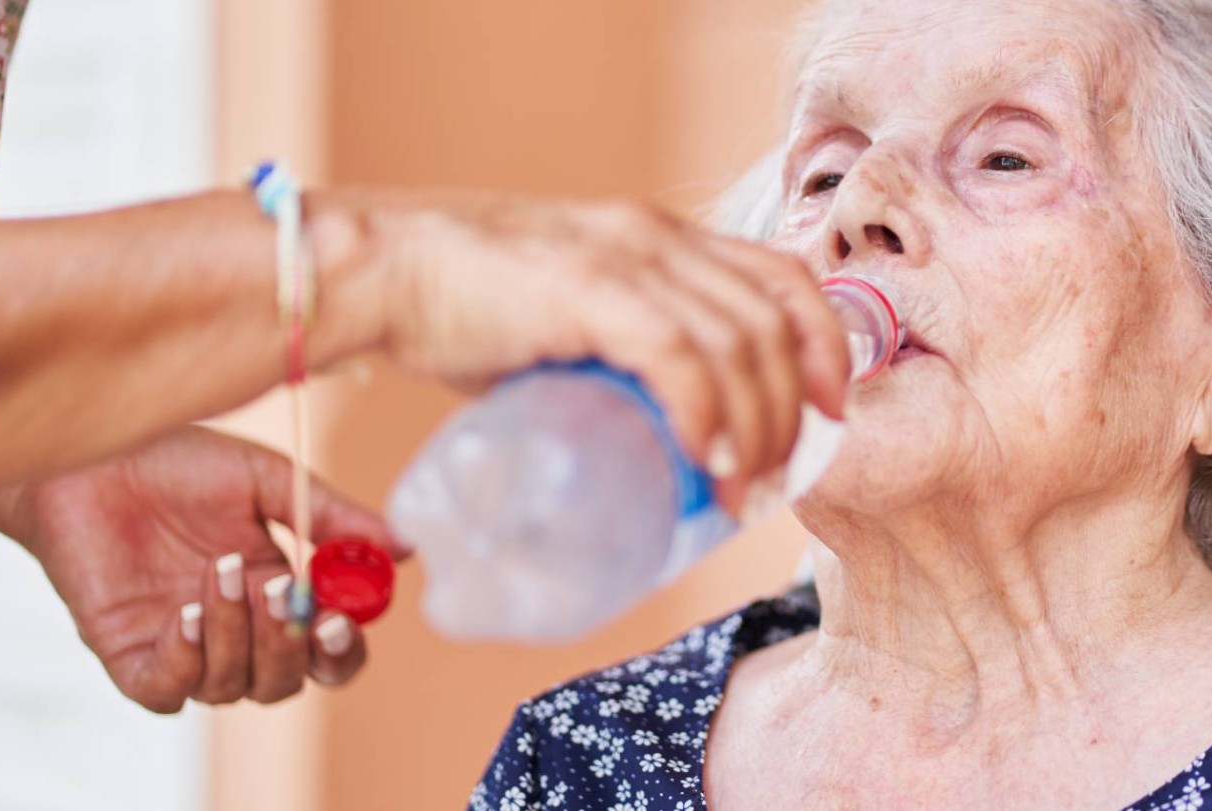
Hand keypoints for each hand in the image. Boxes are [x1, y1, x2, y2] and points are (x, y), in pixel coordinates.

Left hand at [0, 426, 401, 713]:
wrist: (86, 455)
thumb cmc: (173, 462)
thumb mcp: (267, 480)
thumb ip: (331, 517)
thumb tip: (404, 545)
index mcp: (277, 593)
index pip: (327, 651)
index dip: (342, 649)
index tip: (342, 616)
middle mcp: (235, 631)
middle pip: (286, 682)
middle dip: (292, 646)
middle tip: (283, 593)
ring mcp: (182, 648)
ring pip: (232, 686)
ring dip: (236, 633)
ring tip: (219, 568)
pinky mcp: (130, 656)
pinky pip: (168, 692)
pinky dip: (185, 661)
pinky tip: (183, 612)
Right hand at [313, 192, 851, 511]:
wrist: (379, 273)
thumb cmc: (462, 307)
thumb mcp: (568, 320)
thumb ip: (616, 358)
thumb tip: (654, 442)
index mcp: (660, 238)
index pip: (782, 276)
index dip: (824, 343)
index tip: (831, 409)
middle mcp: (655, 237)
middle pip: (771, 320)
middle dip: (793, 408)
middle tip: (773, 475)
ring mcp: (622, 259)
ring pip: (736, 343)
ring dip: (755, 427)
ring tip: (737, 488)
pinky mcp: (584, 289)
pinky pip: (677, 354)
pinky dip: (705, 414)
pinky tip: (706, 459)